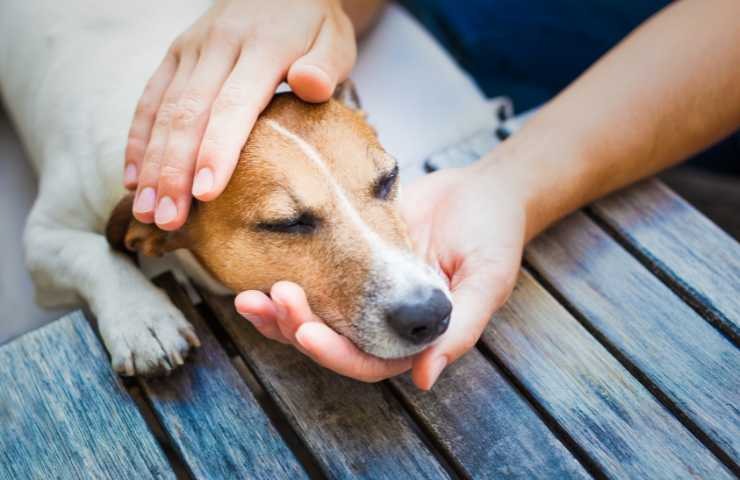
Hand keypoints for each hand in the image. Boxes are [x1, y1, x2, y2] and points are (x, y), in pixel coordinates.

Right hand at [124, 0, 355, 229]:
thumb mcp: (335, 39)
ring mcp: (191, 50)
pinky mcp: (175, 55)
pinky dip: (138, 139)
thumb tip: (310, 85)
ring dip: (152, 164)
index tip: (205, 193)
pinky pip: (150, 98)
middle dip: (175, 171)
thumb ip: (325, 64)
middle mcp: (219, 46)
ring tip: (146, 210)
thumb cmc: (313, 25)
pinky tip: (134, 178)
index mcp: (262, 47)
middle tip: (167, 219)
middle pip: (189, 115)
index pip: (234, 105)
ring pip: (164, 111)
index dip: (217, 150)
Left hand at [235, 160, 526, 388]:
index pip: (368, 361)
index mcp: (415, 337)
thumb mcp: (488, 281)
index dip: (335, 353)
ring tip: (248, 297)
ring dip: (279, 313)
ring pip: (314, 317)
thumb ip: (461, 329)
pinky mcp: (348, 261)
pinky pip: (312, 279)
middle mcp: (384, 323)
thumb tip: (425, 378)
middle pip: (331, 343)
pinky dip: (285, 281)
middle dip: (296, 327)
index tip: (306, 331)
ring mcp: (363, 293)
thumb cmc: (493, 235)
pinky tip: (257, 277)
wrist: (479, 190)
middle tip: (272, 299)